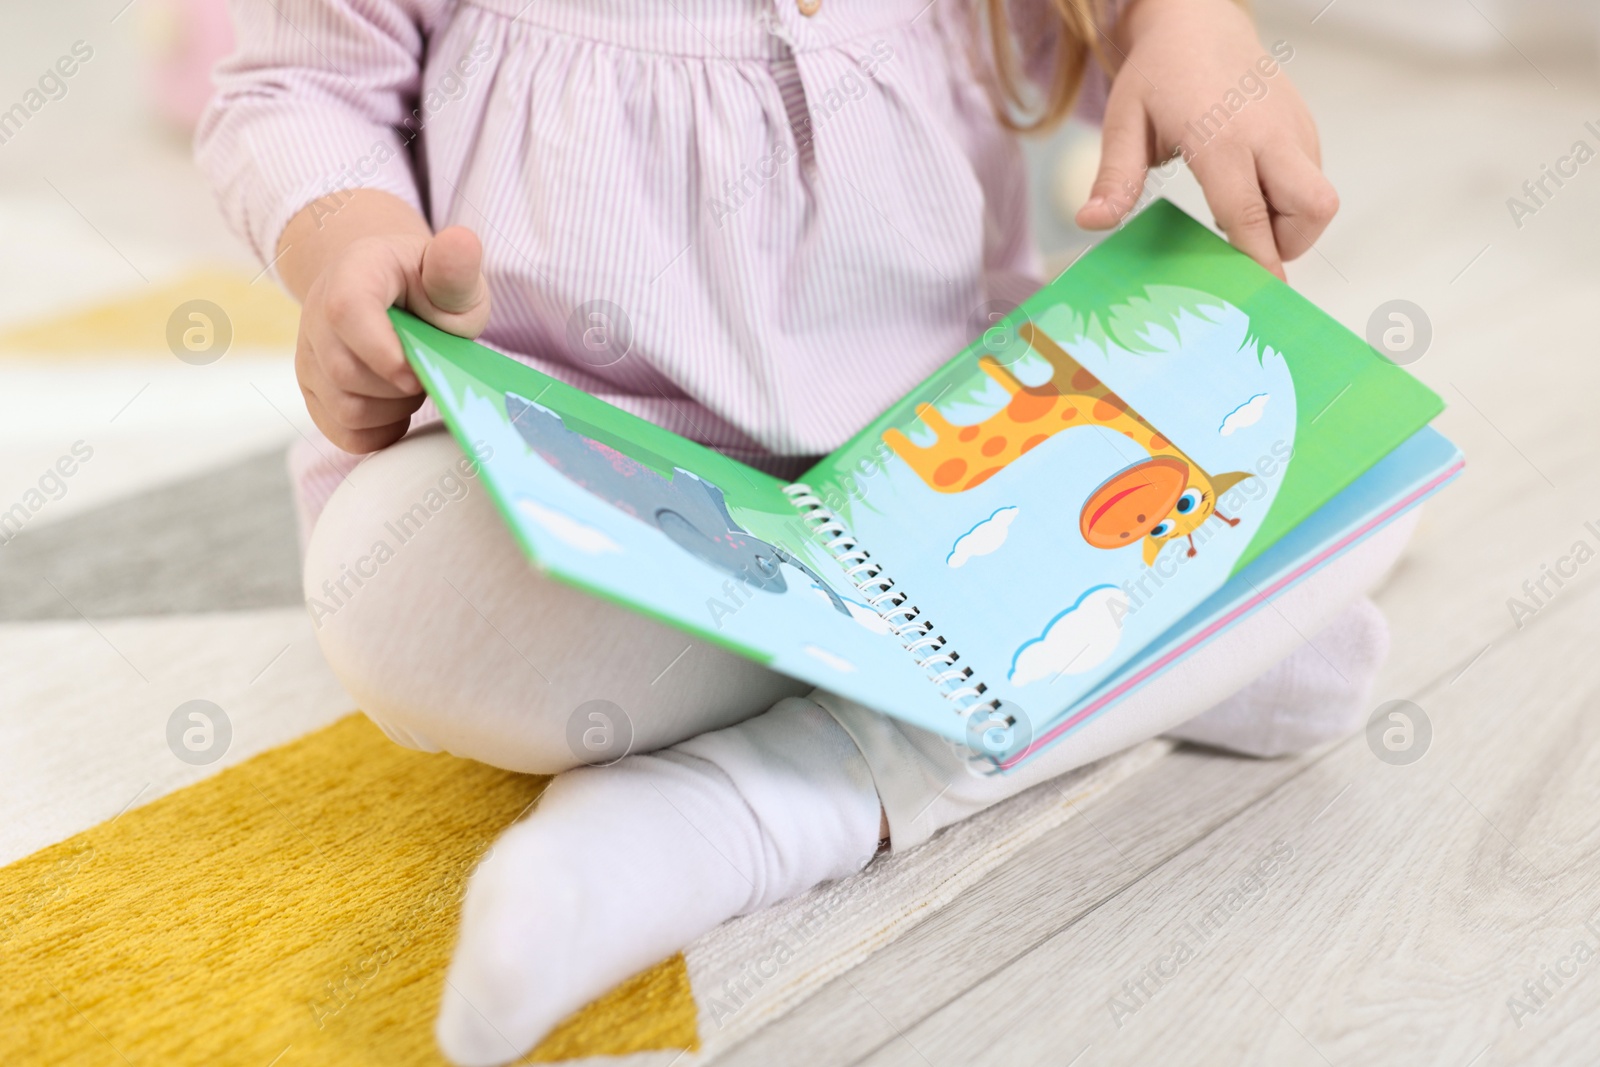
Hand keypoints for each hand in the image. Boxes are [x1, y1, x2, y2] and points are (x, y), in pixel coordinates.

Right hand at [294, 225, 490, 451]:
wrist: (392, 295)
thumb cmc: (428, 288)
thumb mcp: (450, 275)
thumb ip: (456, 269)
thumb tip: (461, 242)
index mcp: (352, 273)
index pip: (346, 312)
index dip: (384, 352)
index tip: (418, 372)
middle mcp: (317, 314)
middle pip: (345, 372)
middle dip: (399, 388)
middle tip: (427, 372)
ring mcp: (310, 356)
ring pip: (344, 408)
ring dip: (392, 411)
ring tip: (413, 385)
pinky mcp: (315, 391)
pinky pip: (342, 433)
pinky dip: (379, 433)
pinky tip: (398, 409)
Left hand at [1076, 0, 1336, 278]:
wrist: (1197, 21)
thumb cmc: (1159, 73)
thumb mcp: (1125, 121)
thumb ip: (1114, 176)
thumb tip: (1091, 222)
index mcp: (1222, 137)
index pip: (1248, 213)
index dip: (1257, 259)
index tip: (1262, 295)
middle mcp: (1270, 133)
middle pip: (1312, 207)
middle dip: (1289, 244)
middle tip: (1248, 249)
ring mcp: (1294, 128)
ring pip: (1318, 197)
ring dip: (1288, 224)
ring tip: (1238, 214)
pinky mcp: (1305, 126)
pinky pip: (1313, 178)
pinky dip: (1290, 200)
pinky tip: (1248, 190)